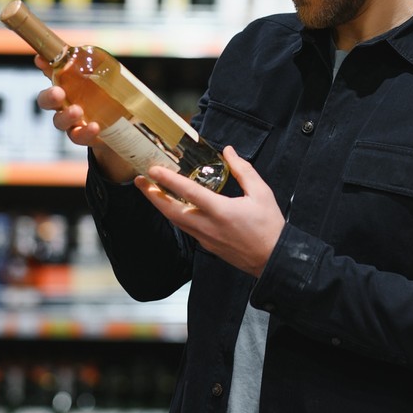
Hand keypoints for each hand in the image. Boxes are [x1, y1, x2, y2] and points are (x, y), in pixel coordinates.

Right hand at [33, 55, 133, 181]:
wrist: (118, 124)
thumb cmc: (101, 95)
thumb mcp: (97, 77)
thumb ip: (84, 64)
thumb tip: (70, 48)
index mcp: (65, 87)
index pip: (50, 74)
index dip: (44, 66)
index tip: (41, 59)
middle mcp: (62, 105)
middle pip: (46, 101)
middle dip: (49, 97)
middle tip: (58, 93)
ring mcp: (71, 122)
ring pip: (59, 121)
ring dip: (66, 116)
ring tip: (77, 111)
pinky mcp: (83, 136)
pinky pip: (79, 137)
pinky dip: (85, 132)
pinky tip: (94, 126)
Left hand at [136, 146, 283, 276]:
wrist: (273, 259)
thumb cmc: (269, 226)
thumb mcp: (261, 193)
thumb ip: (243, 170)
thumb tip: (228, 152)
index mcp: (221, 211)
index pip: (188, 193)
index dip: (168, 180)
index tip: (153, 170)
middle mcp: (207, 226)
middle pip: (171, 211)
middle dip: (152, 195)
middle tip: (139, 181)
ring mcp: (205, 238)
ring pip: (175, 221)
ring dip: (160, 205)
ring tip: (150, 191)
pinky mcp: (206, 246)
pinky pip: (185, 228)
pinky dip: (174, 215)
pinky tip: (172, 206)